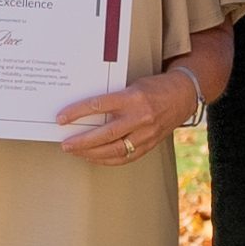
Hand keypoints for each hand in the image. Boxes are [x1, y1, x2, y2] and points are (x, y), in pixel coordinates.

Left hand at [57, 70, 195, 164]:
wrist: (184, 95)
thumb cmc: (154, 87)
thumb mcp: (132, 85)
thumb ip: (113, 98)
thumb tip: (85, 111)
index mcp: (133, 98)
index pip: (99, 106)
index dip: (77, 113)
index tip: (61, 118)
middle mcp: (140, 117)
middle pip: (105, 134)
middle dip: (82, 141)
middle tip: (65, 144)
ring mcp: (146, 133)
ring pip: (114, 149)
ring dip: (91, 153)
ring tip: (75, 152)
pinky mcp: (150, 144)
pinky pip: (126, 157)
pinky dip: (107, 159)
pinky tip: (93, 157)